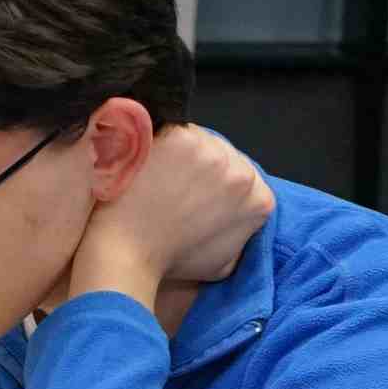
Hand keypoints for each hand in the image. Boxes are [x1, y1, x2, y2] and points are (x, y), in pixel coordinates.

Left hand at [69, 126, 272, 307]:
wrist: (128, 253)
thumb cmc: (169, 261)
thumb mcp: (224, 261)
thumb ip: (241, 233)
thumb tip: (235, 218)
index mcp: (259, 198)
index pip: (242, 178)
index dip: (216, 183)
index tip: (195, 192)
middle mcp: (242, 170)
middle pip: (223, 154)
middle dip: (201, 166)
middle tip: (174, 184)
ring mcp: (211, 149)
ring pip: (199, 139)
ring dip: (180, 152)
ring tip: (158, 175)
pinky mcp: (180, 136)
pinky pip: (171, 127)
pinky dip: (157, 140)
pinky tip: (145, 162)